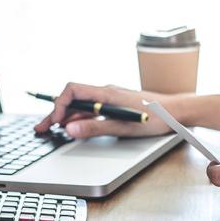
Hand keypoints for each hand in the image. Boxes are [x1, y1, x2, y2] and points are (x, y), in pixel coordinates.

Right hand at [33, 82, 181, 138]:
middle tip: (41, 128)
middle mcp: (106, 92)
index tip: (53, 122)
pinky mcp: (116, 104)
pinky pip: (92, 108)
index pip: (73, 91)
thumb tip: (70, 129)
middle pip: (73, 98)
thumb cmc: (155, 118)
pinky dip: (79, 117)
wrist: (177, 111)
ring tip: (52, 129)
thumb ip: (95, 128)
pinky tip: (74, 127)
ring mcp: (110, 97)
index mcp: (106, 93)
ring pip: (81, 104)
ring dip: (66, 116)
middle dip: (56, 113)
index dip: (59, 105)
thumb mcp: (124, 127)